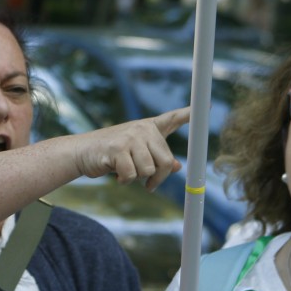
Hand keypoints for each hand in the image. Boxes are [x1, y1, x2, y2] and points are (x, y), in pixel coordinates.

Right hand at [74, 107, 188, 190]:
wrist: (81, 152)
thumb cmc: (111, 154)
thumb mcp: (136, 153)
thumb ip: (156, 157)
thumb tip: (176, 167)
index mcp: (148, 127)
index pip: (173, 119)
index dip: (190, 114)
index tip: (209, 106)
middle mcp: (142, 129)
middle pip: (165, 160)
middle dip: (158, 178)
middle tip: (150, 185)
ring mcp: (130, 137)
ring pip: (149, 170)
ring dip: (138, 178)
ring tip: (126, 172)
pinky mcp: (117, 149)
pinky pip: (132, 174)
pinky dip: (125, 180)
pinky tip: (117, 174)